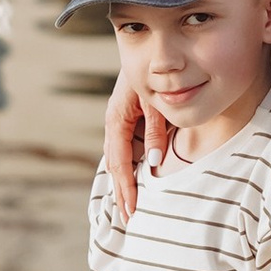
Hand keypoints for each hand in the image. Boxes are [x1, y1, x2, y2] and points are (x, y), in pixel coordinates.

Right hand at [102, 75, 176, 220]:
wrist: (153, 51)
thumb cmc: (155, 73)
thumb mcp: (156, 101)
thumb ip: (156, 131)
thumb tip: (153, 164)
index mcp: (117, 118)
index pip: (119, 161)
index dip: (126, 186)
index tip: (132, 208)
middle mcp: (114, 124)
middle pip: (115, 165)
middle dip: (121, 192)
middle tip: (128, 219)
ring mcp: (119, 124)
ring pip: (118, 160)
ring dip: (123, 184)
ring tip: (128, 208)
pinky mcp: (128, 122)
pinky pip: (125, 151)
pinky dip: (127, 170)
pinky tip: (132, 184)